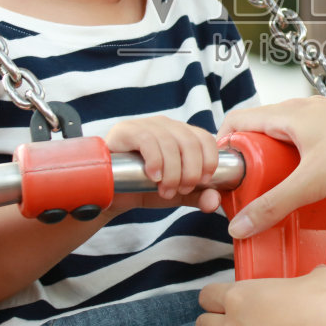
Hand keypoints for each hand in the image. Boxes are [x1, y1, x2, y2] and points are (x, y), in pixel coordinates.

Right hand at [106, 117, 222, 213]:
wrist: (111, 193)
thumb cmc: (145, 187)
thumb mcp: (176, 193)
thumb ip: (197, 196)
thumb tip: (214, 201)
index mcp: (181, 134)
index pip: (205, 137)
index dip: (209, 159)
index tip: (203, 181)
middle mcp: (165, 125)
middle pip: (190, 141)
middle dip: (191, 171)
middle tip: (181, 190)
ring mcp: (145, 124)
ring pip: (170, 142)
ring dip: (172, 172)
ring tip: (165, 190)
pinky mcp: (126, 130)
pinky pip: (147, 140)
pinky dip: (155, 161)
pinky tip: (153, 177)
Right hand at [217, 98, 325, 237]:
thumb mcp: (312, 183)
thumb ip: (273, 205)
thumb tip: (241, 224)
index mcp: (289, 112)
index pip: (238, 120)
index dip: (225, 146)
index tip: (225, 174)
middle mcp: (306, 113)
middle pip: (266, 143)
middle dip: (268, 175)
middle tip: (266, 196)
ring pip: (296, 157)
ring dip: (303, 184)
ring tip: (315, 200)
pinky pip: (322, 164)